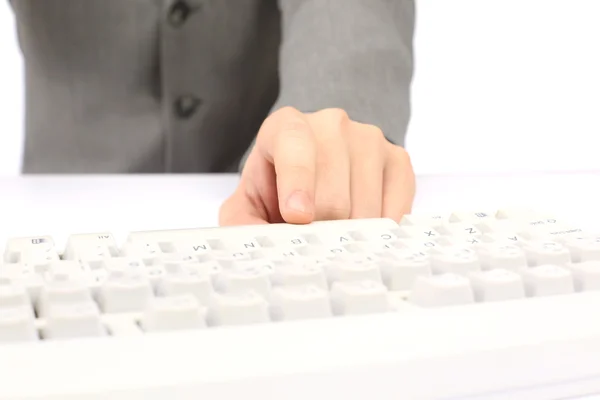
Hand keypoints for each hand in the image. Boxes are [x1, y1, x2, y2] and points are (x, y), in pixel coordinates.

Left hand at [219, 107, 414, 224]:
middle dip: (320, 230)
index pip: (295, 146)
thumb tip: (257, 248)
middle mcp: (330, 124)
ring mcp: (369, 139)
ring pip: (365, 206)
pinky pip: (396, 207)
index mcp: (285, 127)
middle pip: (334, 193)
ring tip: (332, 235)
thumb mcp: (246, 209)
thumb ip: (242, 226)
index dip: (298, 182)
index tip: (297, 216)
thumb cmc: (276, 194)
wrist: (309, 182)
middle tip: (310, 243)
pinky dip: (379, 231)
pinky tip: (363, 232)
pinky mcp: (398, 159)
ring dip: (348, 235)